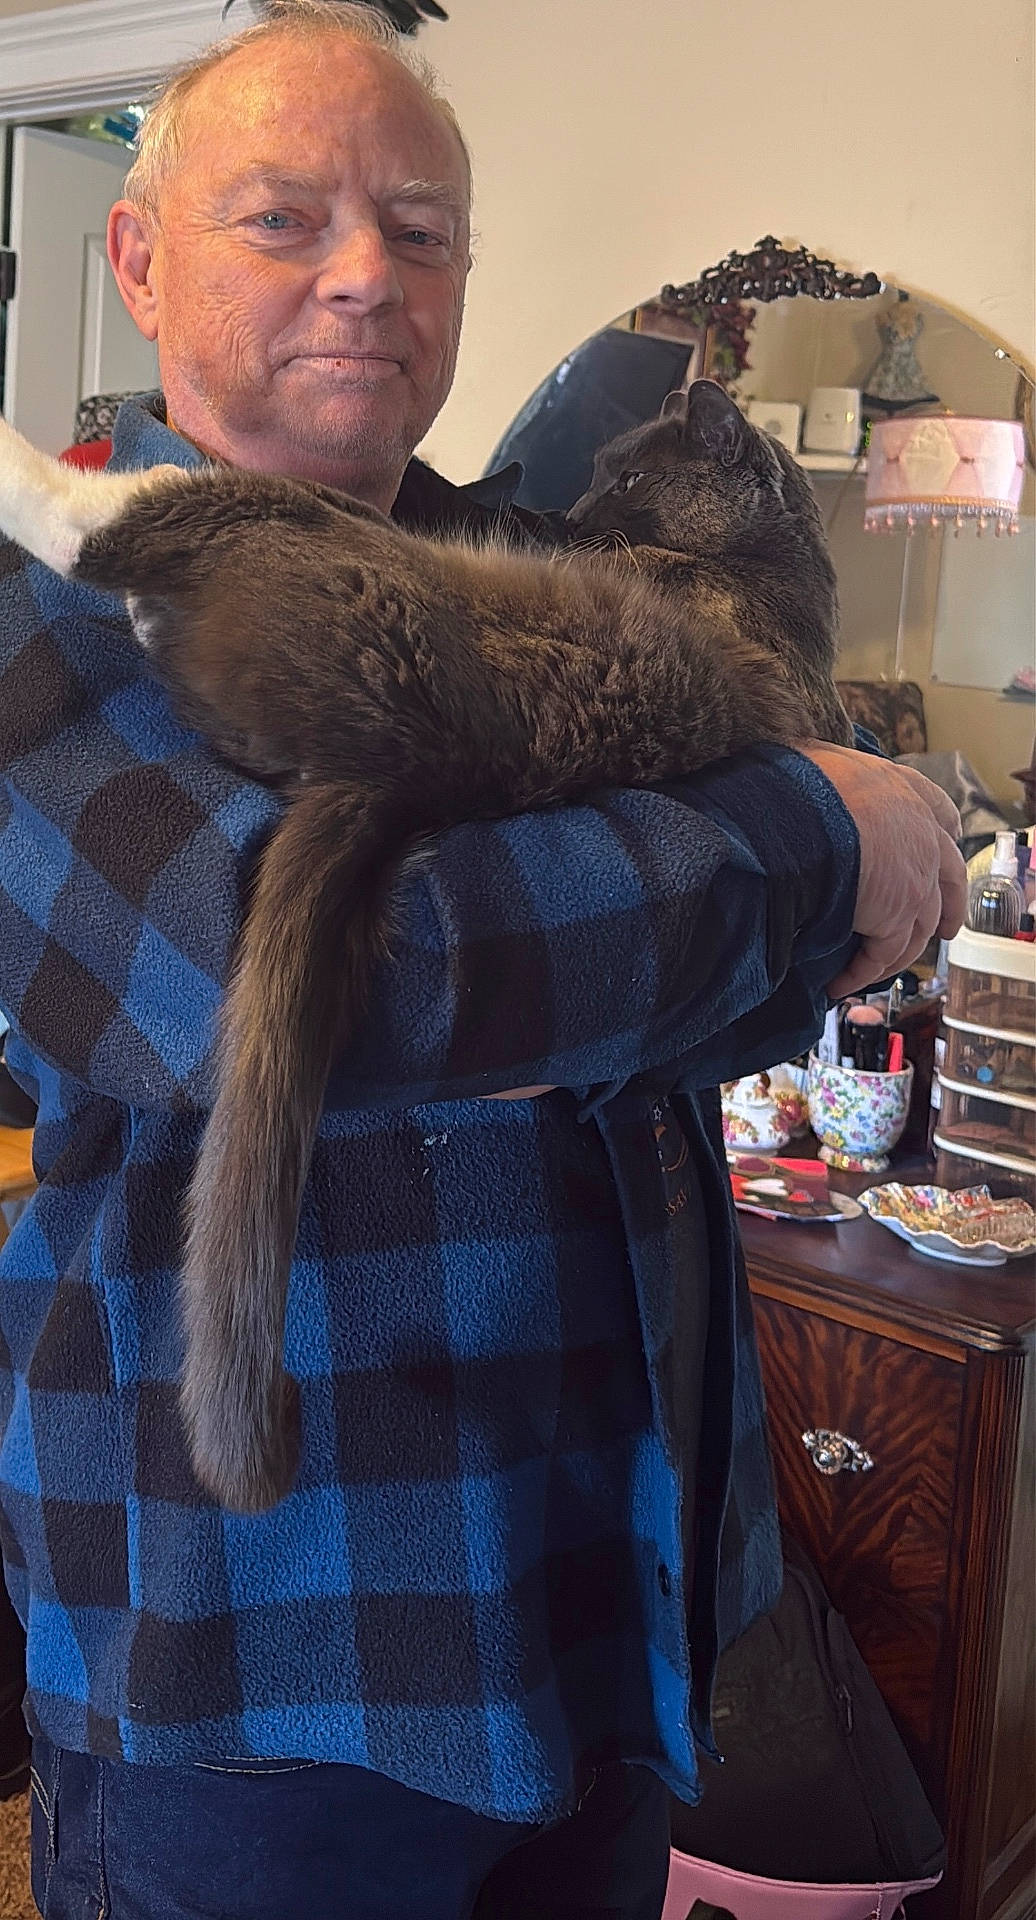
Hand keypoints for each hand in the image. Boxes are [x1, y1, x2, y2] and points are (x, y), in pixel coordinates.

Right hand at [798, 744, 967, 998]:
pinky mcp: (898, 914)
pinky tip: (840, 984)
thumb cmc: (804, 782)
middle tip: (943, 928)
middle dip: (949, 907)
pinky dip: (863, 973)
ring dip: (898, 953)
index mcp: (904, 790)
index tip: (941, 851)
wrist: (809, 811)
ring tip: (874, 970)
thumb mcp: (820, 762)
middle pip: (950, 878)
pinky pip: (885, 954)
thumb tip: (800, 777)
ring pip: (920, 926)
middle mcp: (923, 833)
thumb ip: (827, 777)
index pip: (940, 813)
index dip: (941, 836)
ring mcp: (918, 877)